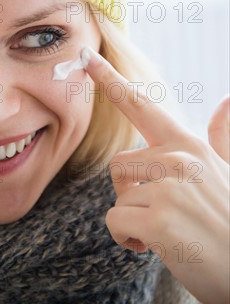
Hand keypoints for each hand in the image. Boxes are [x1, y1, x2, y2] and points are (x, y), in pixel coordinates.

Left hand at [83, 47, 229, 303]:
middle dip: (131, 193)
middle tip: (163, 213)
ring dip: (132, 218)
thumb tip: (227, 101)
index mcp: (189, 145)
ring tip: (165, 230)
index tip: (87, 57)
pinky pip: (115, 221)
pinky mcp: (159, 220)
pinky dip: (125, 238)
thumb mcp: (226, 171)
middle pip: (119, 165)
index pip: (141, 105)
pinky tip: (154, 246)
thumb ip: (221, 138)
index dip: (110, 80)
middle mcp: (178, 159)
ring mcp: (170, 188)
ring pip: (118, 197)